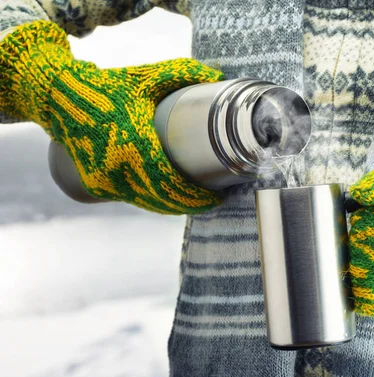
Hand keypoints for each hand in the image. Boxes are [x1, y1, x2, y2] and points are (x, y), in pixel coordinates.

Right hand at [0, 21, 222, 213]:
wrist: (57, 97)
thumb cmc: (105, 87)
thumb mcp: (145, 78)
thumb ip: (182, 74)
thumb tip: (217, 78)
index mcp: (133, 145)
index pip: (171, 184)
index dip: (196, 196)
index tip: (216, 196)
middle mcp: (117, 170)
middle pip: (164, 201)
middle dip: (191, 205)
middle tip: (211, 200)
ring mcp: (105, 182)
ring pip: (149, 204)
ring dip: (174, 207)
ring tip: (196, 199)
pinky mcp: (96, 186)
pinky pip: (134, 200)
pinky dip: (155, 203)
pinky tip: (171, 200)